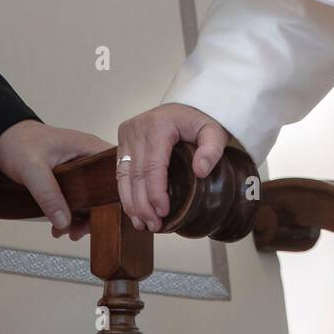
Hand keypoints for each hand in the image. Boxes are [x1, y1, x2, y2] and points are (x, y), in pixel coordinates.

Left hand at [0, 119, 111, 240]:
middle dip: (94, 214)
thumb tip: (65, 222)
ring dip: (81, 217)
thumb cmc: (20, 144)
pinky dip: (72, 213)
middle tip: (78, 232)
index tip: (106, 219)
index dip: (116, 197)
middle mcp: (91, 157)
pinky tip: (59, 227)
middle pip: (105, 190)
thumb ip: (48, 194)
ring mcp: (81, 168)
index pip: (116, 173)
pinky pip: (79, 197)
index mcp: (90, 148)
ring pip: (92, 197)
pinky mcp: (71, 177)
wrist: (2, 137)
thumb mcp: (32, 169)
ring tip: (65, 233)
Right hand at [116, 103, 229, 231]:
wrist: (184, 108)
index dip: (155, 193)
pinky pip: (120, 172)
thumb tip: (200, 171)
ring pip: (123, 176)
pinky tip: (133, 210)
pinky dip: (126, 193)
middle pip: (136, 174)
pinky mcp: (122, 142)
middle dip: (143, 204)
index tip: (163, 212)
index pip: (153, 166)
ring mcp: (127, 135)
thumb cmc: (198, 121)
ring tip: (142, 224)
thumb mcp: (213, 132)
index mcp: (158, 126)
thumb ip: (212, 150)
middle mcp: (137, 129)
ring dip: (131, 203)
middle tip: (154, 225)